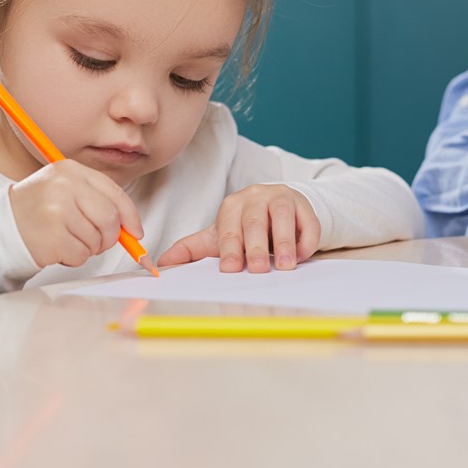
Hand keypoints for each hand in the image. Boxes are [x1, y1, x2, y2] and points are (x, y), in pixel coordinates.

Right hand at [8, 159, 143, 267]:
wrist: (2, 225)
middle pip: (110, 219)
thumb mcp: (66, 190)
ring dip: (88, 248)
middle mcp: (64, 187)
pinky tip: (58, 248)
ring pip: (97, 240)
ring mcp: (56, 212)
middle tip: (98, 241)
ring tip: (68, 239)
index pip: (115, 193)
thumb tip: (132, 228)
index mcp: (70, 170)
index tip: (135, 231)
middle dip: (110, 237)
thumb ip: (98, 201)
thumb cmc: (39, 209)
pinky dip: (74, 257)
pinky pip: (81, 255)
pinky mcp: (51, 238)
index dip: (130, 216)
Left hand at [157, 184, 320, 272]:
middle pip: (254, 221)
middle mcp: (255, 197)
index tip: (230, 269)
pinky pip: (307, 222)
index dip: (229, 249)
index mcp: (231, 206)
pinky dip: (305, 240)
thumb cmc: (245, 228)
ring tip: (283, 266)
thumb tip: (160, 264)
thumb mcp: (219, 237)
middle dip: (255, 247)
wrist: (278, 210)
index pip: (229, 227)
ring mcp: (281, 198)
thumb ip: (192, 249)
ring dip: (283, 243)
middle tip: (257, 270)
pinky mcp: (304, 206)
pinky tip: (301, 255)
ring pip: (282, 217)